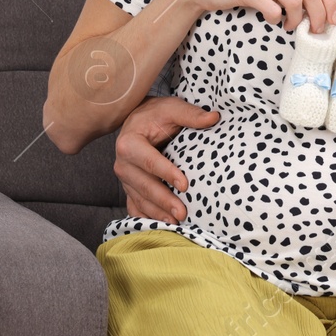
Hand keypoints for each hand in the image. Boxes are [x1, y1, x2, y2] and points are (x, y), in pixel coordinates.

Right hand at [112, 95, 219, 220]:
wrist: (138, 121)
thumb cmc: (156, 114)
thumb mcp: (172, 108)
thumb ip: (191, 114)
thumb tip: (214, 117)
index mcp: (130, 142)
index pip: (150, 161)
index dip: (167, 173)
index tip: (185, 185)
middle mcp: (122, 163)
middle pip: (144, 185)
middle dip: (163, 201)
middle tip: (182, 213)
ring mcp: (125, 179)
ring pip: (140, 199)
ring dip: (157, 213)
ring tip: (176, 223)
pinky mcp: (129, 188)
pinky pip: (135, 207)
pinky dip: (147, 218)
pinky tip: (161, 226)